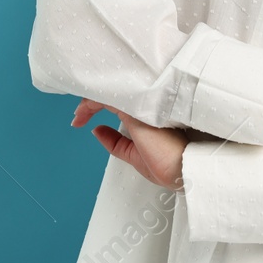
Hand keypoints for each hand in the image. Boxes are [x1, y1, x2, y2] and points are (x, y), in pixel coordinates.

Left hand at [72, 98, 186, 189]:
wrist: (184, 170)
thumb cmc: (170, 165)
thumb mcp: (134, 154)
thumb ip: (116, 142)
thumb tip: (97, 130)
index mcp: (145, 113)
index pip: (116, 102)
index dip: (95, 107)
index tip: (81, 120)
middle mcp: (144, 104)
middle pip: (112, 95)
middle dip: (90, 103)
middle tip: (77, 117)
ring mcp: (142, 103)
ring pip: (109, 93)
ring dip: (89, 103)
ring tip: (78, 116)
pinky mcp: (138, 107)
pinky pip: (109, 97)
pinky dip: (93, 102)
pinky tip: (84, 111)